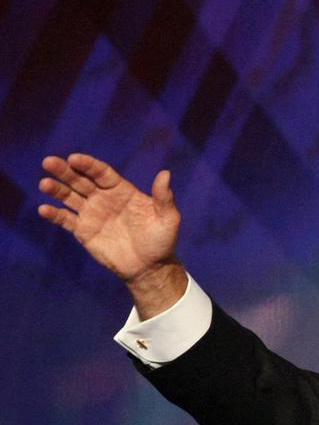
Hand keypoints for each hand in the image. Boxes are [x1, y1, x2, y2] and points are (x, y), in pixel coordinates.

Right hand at [39, 153, 186, 316]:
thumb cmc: (161, 240)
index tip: (73, 158)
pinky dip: (54, 214)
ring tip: (44, 183)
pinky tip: (44, 209)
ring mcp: (92, 214)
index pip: (102, 173)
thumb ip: (164, 197)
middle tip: (48, 162)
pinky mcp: (83, 230)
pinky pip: (66, 220)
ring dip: (56, 189)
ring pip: (70, 197)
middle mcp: (104, 198)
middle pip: (81, 181)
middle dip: (65, 171)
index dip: (88, 165)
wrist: (149, 267)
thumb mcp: (168, 218)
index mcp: (122, 190)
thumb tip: (166, 173)